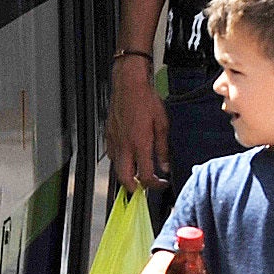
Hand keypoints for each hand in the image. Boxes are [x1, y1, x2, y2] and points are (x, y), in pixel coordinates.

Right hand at [108, 61, 166, 191]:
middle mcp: (125, 146)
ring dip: (127, 174)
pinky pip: (112, 155)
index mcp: (140, 144)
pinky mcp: (109, 135)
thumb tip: (164, 165)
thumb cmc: (146, 100)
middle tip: (145, 187)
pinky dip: (120, 161)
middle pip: (125, 179)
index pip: (145, 176)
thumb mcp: (162, 124)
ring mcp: (115, 141)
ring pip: (116, 168)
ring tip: (138, 171)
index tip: (161, 183)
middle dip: (135, 188)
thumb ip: (163, 148)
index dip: (155, 185)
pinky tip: (129, 155)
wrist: (129, 85)